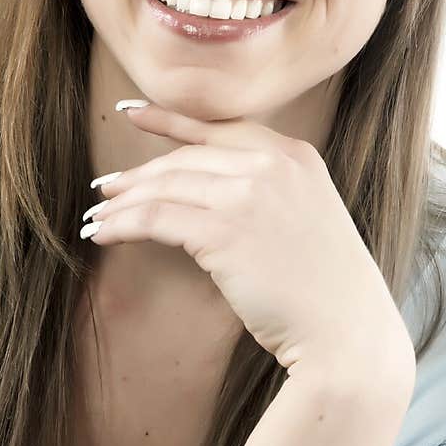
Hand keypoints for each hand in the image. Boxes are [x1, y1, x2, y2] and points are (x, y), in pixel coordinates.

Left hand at [82, 100, 415, 387]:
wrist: (346, 332)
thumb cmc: (326, 288)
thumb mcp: (307, 216)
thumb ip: (270, 190)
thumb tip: (209, 190)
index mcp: (295, 154)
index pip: (218, 129)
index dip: (170, 121)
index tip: (132, 113)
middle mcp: (271, 164)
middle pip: (185, 158)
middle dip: (139, 173)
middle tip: (106, 188)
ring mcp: (248, 194)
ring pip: (164, 186)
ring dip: (123, 201)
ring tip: (98, 214)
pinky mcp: (223, 231)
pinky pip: (155, 218)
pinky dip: (122, 223)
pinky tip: (103, 233)